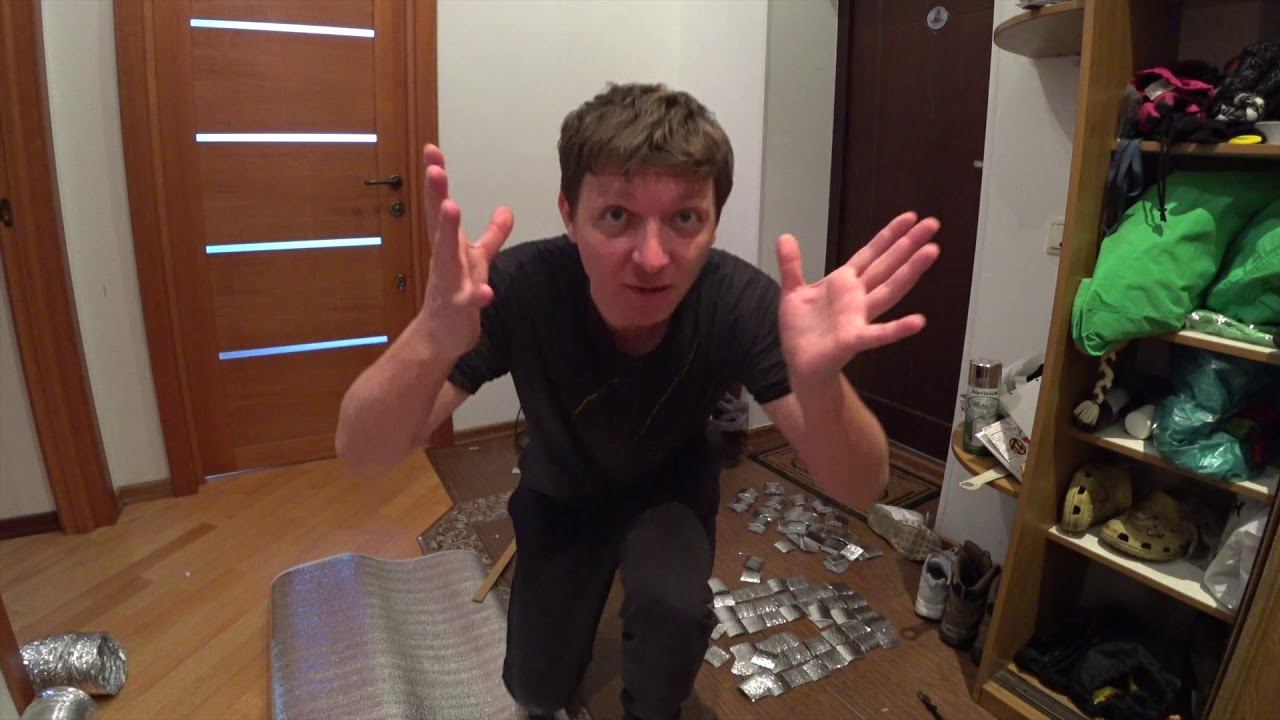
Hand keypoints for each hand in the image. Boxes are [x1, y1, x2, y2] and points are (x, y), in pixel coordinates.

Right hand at [419, 144, 513, 358]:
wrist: (440, 336)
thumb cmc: (456, 292)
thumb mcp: (477, 259)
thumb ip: (492, 235)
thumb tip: (506, 209)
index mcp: (447, 244)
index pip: (440, 206)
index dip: (437, 180)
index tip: (432, 150)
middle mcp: (444, 259)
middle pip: (439, 223)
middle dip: (436, 195)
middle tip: (435, 169)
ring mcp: (449, 282)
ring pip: (447, 256)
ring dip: (448, 231)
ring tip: (451, 208)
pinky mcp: (458, 307)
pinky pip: (468, 300)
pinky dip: (476, 294)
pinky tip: (485, 291)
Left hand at [776, 212, 940, 388]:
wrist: (799, 364)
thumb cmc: (801, 330)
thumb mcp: (792, 291)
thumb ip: (791, 265)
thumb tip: (785, 236)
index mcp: (844, 282)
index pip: (871, 253)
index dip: (889, 235)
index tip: (911, 217)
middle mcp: (857, 297)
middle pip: (887, 265)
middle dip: (909, 245)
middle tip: (933, 224)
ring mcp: (858, 317)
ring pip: (889, 290)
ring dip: (910, 272)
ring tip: (931, 252)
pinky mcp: (853, 339)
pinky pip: (878, 333)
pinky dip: (897, 328)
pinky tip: (918, 321)